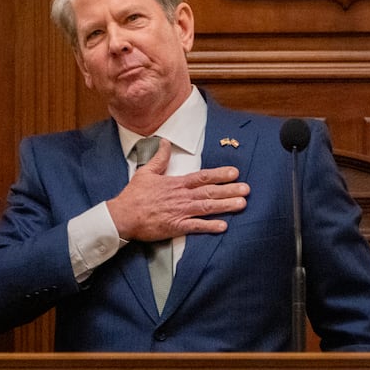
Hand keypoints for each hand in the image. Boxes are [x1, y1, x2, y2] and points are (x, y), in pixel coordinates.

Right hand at [108, 138, 249, 240]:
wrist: (121, 216)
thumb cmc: (134, 196)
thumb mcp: (146, 172)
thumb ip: (159, 158)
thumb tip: (165, 142)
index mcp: (176, 184)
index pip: (202, 177)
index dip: (219, 174)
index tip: (234, 172)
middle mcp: (182, 197)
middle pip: (209, 191)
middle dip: (230, 190)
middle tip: (247, 189)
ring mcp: (180, 212)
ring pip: (207, 207)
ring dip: (225, 206)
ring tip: (242, 204)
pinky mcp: (175, 226)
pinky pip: (195, 227)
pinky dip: (209, 226)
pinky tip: (223, 226)